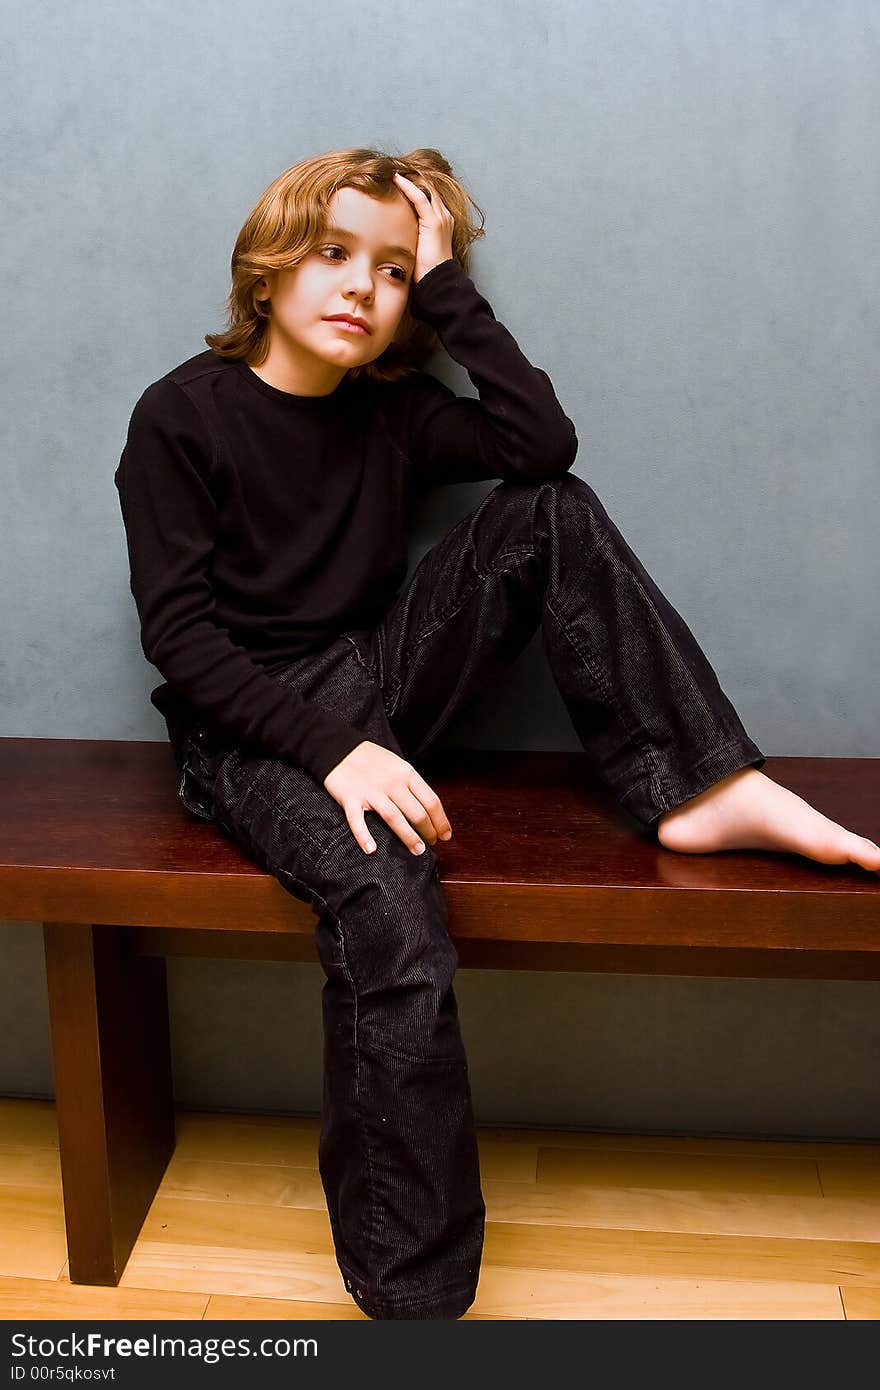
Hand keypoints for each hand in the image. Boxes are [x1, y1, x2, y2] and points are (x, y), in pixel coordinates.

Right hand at [323, 740, 452, 855]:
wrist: (338, 748)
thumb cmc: (370, 758)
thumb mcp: (397, 764)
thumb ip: (411, 783)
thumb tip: (427, 807)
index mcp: (406, 773)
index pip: (431, 801)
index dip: (441, 821)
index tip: (445, 834)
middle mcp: (392, 783)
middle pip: (417, 812)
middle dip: (428, 831)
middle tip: (431, 844)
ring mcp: (371, 791)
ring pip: (395, 818)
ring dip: (408, 837)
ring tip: (417, 851)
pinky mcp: (351, 798)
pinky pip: (358, 820)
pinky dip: (364, 836)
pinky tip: (371, 849)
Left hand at [392, 171, 454, 283]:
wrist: (437, 280)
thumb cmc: (427, 270)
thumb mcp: (418, 247)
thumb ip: (411, 235)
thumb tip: (392, 233)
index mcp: (442, 221)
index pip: (429, 195)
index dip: (413, 185)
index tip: (396, 179)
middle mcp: (444, 216)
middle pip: (429, 188)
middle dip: (412, 177)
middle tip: (392, 169)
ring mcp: (441, 217)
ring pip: (425, 188)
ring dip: (408, 178)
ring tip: (392, 171)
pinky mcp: (433, 222)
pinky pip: (420, 197)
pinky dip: (407, 187)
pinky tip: (395, 180)